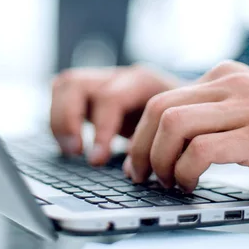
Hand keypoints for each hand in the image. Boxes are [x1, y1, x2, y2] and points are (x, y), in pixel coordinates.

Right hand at [50, 65, 180, 165]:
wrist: (189, 107)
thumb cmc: (183, 123)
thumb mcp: (175, 131)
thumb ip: (153, 145)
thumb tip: (131, 171)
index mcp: (142, 81)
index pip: (109, 97)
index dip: (100, 130)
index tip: (97, 160)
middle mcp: (118, 76)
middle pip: (76, 83)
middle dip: (68, 120)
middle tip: (77, 152)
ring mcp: (103, 80)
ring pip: (65, 85)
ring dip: (60, 119)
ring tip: (71, 150)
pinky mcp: (90, 91)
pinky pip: (62, 93)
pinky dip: (59, 118)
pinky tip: (69, 143)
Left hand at [124, 61, 248, 189]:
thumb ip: (219, 107)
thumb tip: (176, 134)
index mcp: (225, 75)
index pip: (164, 97)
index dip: (142, 133)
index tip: (139, 159)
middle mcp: (230, 84)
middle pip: (160, 108)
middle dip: (141, 147)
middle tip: (141, 174)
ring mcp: (245, 107)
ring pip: (174, 124)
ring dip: (160, 160)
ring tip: (168, 182)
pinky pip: (202, 150)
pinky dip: (186, 171)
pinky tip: (191, 184)